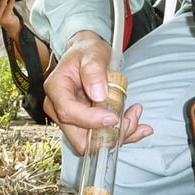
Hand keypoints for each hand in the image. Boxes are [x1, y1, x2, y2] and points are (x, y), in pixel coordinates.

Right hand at [42, 31, 151, 153]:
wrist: (87, 54)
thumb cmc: (86, 52)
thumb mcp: (92, 53)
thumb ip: (94, 70)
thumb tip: (97, 93)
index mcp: (56, 89)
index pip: (68, 113)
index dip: (92, 120)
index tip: (114, 117)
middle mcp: (59, 108)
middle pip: (80, 137)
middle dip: (108, 134)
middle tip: (130, 118)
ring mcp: (72, 119)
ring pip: (93, 142)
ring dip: (119, 135)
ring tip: (135, 114)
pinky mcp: (85, 124)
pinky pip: (102, 138)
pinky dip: (122, 134)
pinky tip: (138, 126)